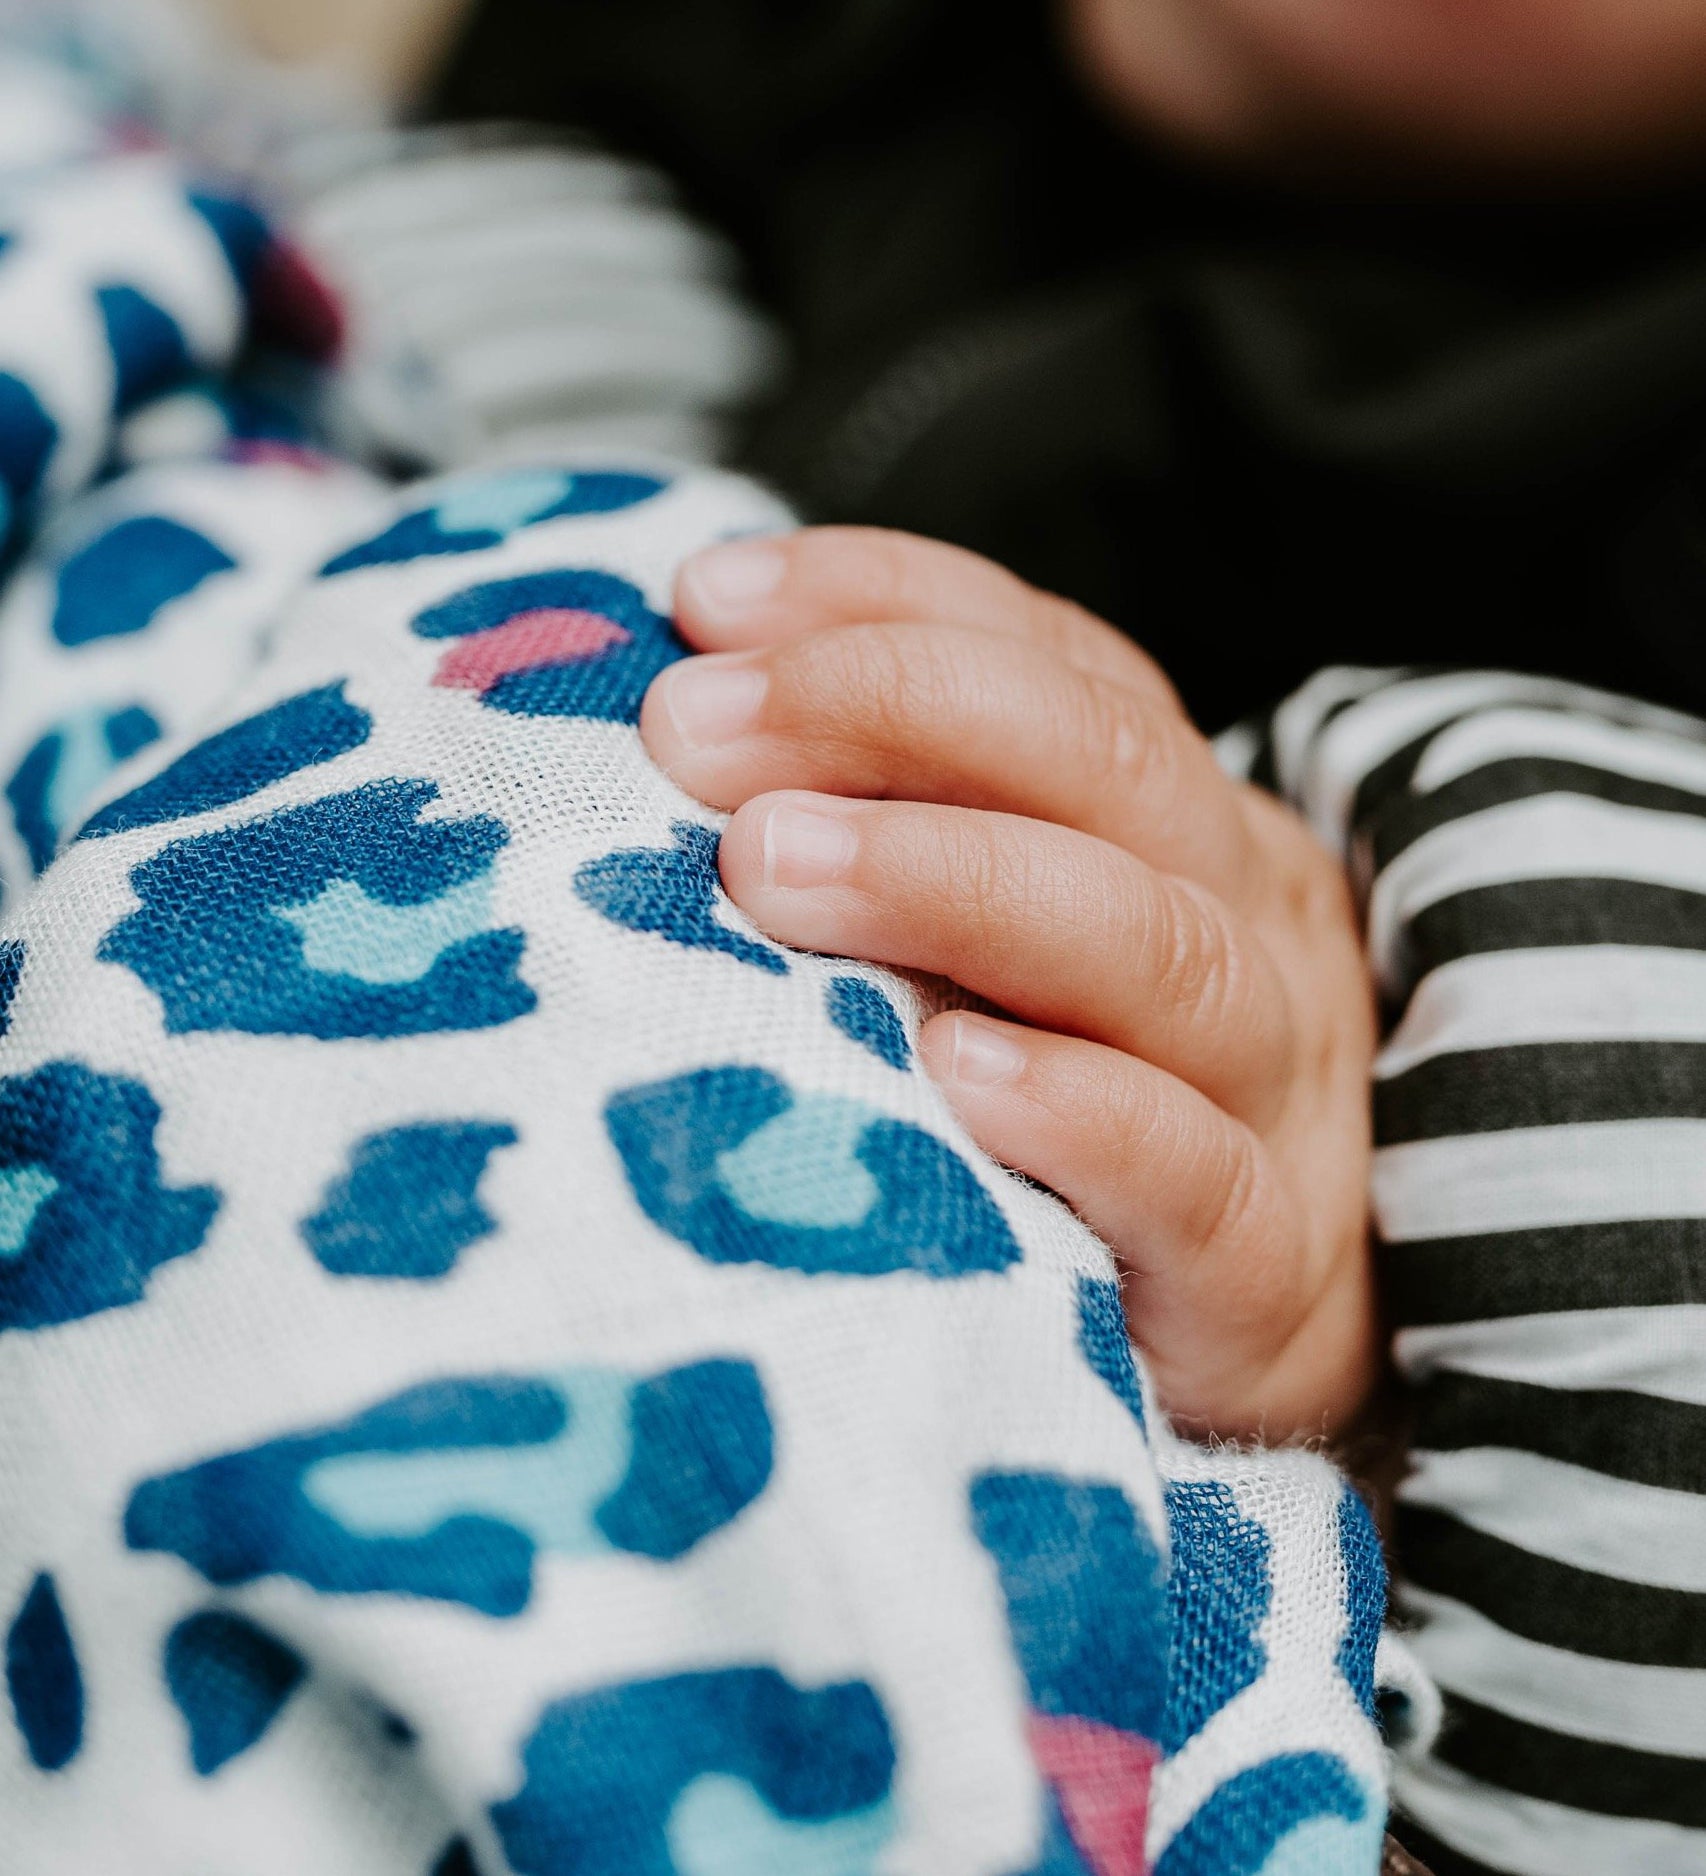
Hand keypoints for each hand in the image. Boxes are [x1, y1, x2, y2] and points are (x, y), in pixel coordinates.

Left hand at [640, 527, 1377, 1439]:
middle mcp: (1244, 925)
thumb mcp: (1004, 945)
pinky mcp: (1261, 1268)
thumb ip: (900, 837)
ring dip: (955, 879)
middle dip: (893, 710)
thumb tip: (689, 734)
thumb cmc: (1077, 1119)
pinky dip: (1078, 1108)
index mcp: (1182, 827)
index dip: (887, 603)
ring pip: (1156, 947)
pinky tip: (953, 1072)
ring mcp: (1272, 1094)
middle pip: (1108, 766)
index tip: (706, 603)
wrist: (1256, 1342)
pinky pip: (1194, 1172)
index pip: (1059, 663)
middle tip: (695, 734)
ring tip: (771, 864)